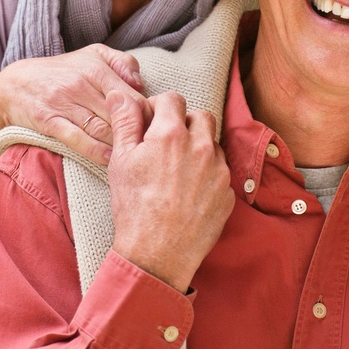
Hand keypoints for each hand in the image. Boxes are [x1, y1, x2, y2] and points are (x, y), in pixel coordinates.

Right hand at [0, 44, 146, 165]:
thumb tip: (142, 83)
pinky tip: (112, 162)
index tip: (159, 131)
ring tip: (138, 159)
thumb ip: (122, 62)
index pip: (133, 96)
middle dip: (139, 133)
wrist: (14, 84)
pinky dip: (97, 152)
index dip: (149, 116)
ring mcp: (63, 103)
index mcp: (96, 68)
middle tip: (154, 150)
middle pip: (120, 114)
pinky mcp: (48, 121)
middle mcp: (80, 84)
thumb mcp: (92, 55)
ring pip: (102, 128)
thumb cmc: (62, 71)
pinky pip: (78, 139)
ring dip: (122, 145)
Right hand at [108, 91, 233, 292]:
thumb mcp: (120, 161)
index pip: (172, 99)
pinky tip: (189, 190)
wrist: (157, 254)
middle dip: (184, 122)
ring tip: (178, 168)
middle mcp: (200, 147)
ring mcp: (218, 170)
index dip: (158, 106)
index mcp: (171, 134)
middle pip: (200, 115)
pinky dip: (208, 173)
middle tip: (167, 143)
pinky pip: (221, 171)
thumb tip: (121, 94)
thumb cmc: (134, 208)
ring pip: (213, 143)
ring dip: (198, 147)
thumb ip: (125, 121)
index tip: (151, 122)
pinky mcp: (228, 192)